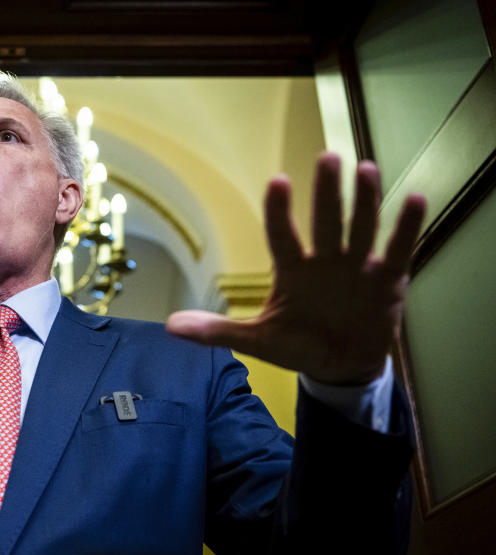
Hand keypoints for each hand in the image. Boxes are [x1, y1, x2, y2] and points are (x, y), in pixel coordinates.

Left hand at [166, 153, 425, 384]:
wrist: (340, 366)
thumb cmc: (298, 345)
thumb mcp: (257, 340)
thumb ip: (217, 331)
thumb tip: (170, 327)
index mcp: (292, 270)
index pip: (282, 236)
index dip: (279, 211)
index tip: (277, 182)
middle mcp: (324, 261)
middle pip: (325, 221)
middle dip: (326, 193)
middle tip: (326, 158)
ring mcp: (356, 267)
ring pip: (361, 227)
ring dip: (365, 201)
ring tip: (366, 169)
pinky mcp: (386, 279)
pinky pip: (398, 250)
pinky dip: (407, 227)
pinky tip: (414, 198)